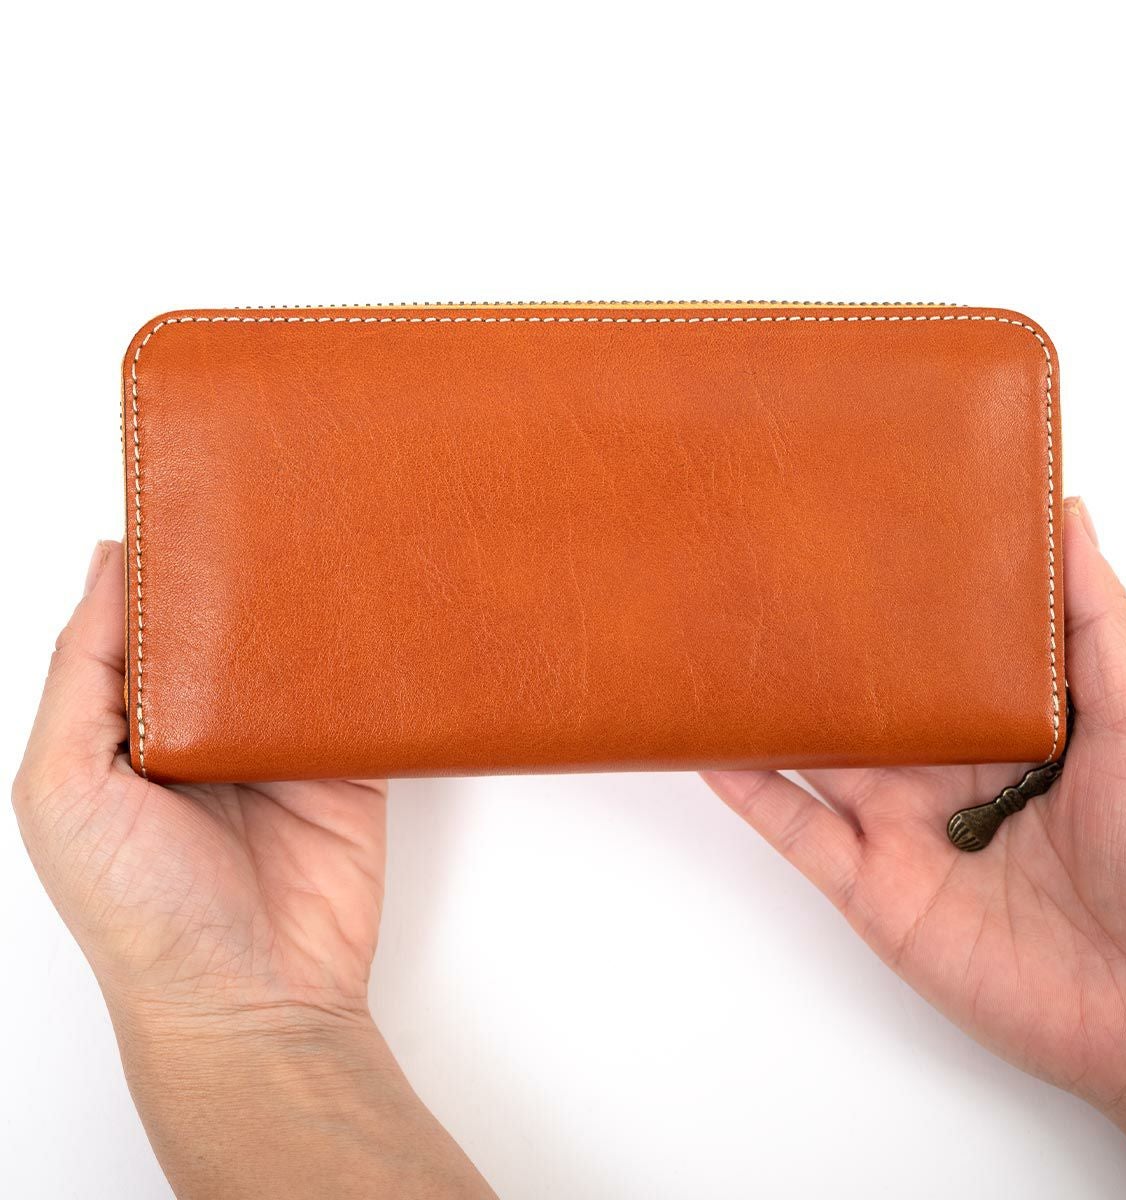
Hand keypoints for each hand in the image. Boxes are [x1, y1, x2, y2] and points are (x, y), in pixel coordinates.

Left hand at [13, 541, 494, 1198]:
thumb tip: (106, 561)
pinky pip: (363, 696)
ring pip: (300, 648)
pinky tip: (380, 613)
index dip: (159, 560)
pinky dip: (374, 658)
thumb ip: (80, 675)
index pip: (145, 619)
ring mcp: (283, 743)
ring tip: (328, 537)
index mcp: (130, 724)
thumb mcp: (63, 788)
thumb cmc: (140, 912)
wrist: (253, 1001)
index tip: (183, 492)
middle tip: (267, 500)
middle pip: (230, 622)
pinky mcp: (350, 763)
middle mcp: (207, 725)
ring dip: (311, 605)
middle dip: (244, 570)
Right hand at [704, 498, 1125, 1197]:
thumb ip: (1095, 626)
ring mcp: (901, 833)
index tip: (853, 547)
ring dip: (769, 714)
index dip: (894, 611)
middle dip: (818, 654)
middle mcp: (942, 778)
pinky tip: (713, 747)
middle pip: (862, 706)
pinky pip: (798, 833)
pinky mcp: (872, 889)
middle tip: (767, 585)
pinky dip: (751, 792)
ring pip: (816, 760)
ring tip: (721, 651)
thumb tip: (1071, 514)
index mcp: (1001, 734)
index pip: (931, 660)